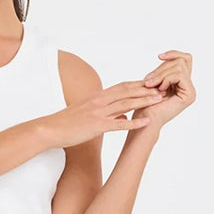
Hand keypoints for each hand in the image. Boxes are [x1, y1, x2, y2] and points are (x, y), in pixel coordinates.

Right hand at [42, 81, 167, 148]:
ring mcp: (98, 112)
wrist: (50, 129)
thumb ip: (104, 111)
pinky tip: (145, 123)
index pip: (122, 86)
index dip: (138, 84)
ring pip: (126, 104)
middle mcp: (99, 101)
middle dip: (146, 89)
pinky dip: (133, 122)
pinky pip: (119, 123)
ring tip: (159, 101)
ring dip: (144, 102)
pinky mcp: (96, 126)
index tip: (152, 84)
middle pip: (127, 91)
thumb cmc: (65, 123)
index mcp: (97, 96)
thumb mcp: (86, 113)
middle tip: (163, 88)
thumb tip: (120, 113)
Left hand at [136, 51, 194, 130]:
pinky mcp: (189, 95)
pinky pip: (179, 75)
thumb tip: (163, 56)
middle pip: (180, 61)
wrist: (145, 120)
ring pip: (179, 66)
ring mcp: (190, 91)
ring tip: (151, 85)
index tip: (159, 56)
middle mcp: (188, 86)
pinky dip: (166, 79)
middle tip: (148, 81)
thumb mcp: (154, 81)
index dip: (173, 54)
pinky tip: (160, 90)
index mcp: (181, 82)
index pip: (184, 59)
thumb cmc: (145, 104)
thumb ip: (162, 70)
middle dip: (162, 68)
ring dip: (162, 74)